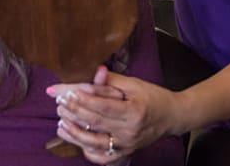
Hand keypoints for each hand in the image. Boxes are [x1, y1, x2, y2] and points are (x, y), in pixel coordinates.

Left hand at [48, 66, 179, 162]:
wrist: (171, 116)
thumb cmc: (152, 96)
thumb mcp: (134, 84)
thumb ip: (110, 81)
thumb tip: (91, 72)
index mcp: (134, 111)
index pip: (103, 106)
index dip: (83, 100)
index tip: (66, 92)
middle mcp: (130, 131)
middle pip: (96, 124)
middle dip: (74, 113)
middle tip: (58, 103)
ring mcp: (127, 145)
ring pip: (95, 144)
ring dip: (74, 134)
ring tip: (60, 123)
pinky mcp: (125, 153)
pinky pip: (102, 157)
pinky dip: (86, 150)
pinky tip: (75, 139)